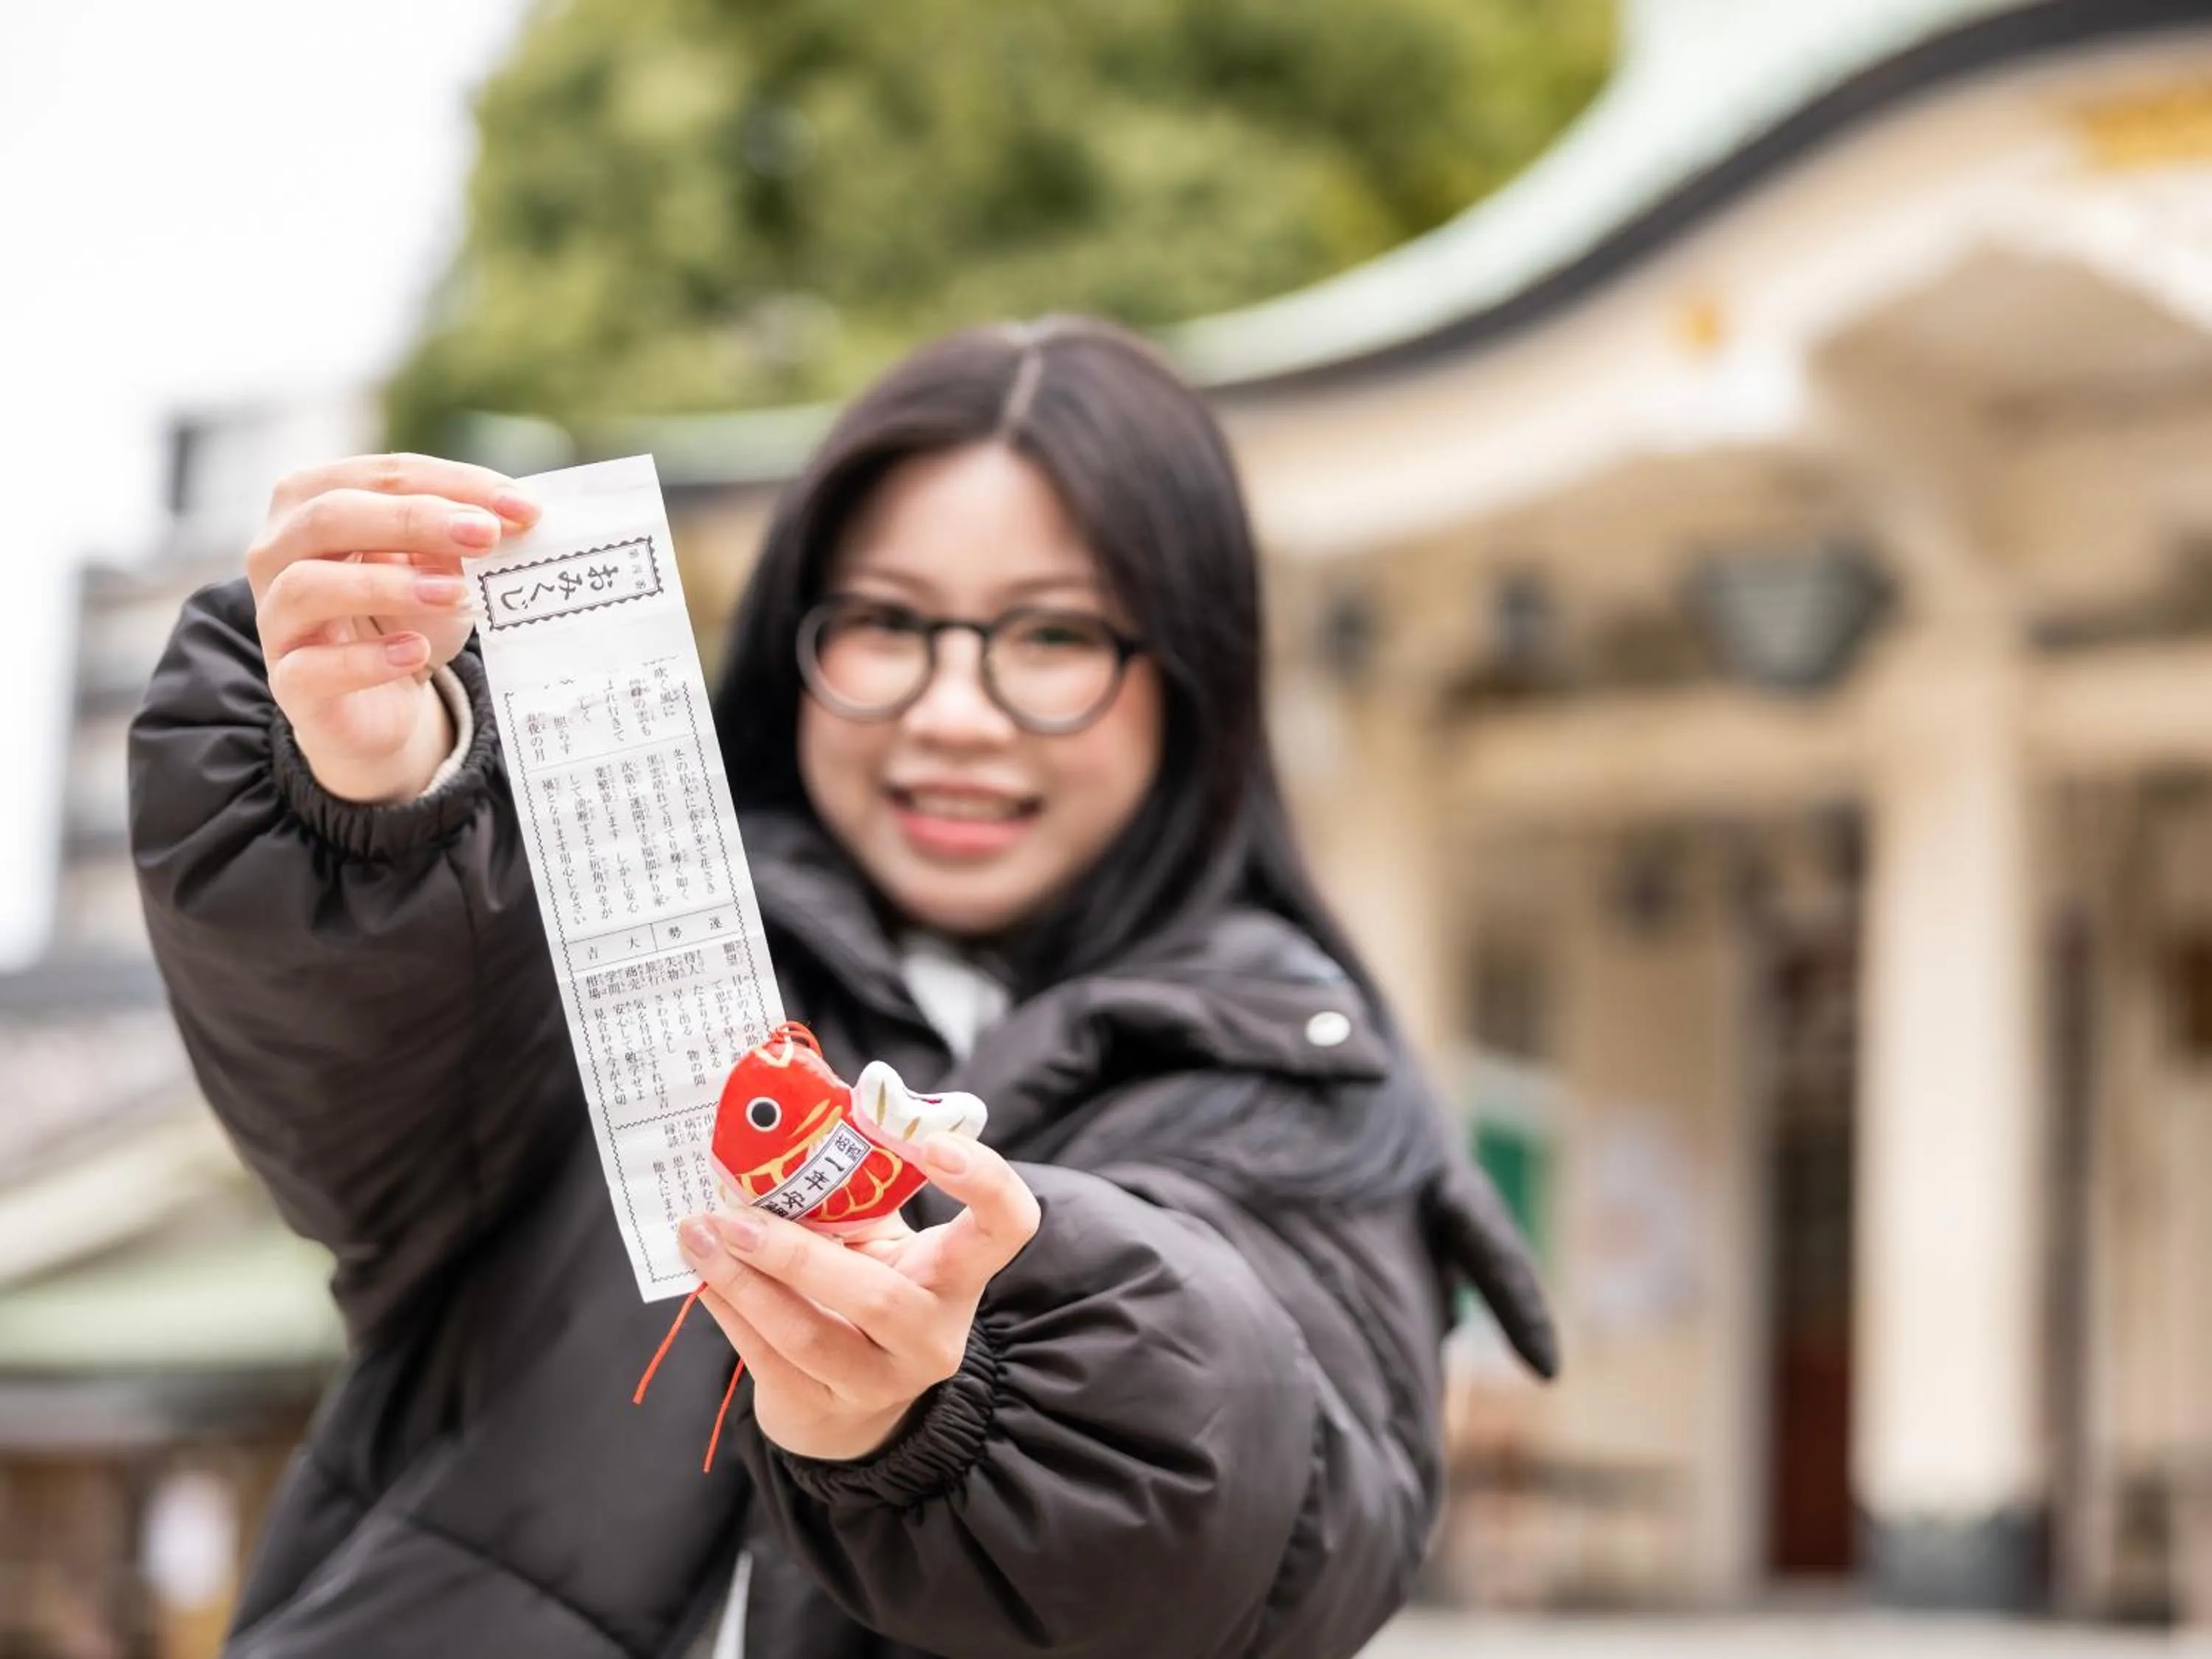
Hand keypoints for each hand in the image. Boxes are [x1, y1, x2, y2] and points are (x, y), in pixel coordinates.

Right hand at [245, 454, 539, 802]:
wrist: (383, 706)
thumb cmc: (407, 620)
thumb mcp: (441, 572)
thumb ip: (459, 542)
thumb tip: (503, 519)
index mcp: (314, 502)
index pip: (381, 476)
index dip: (454, 485)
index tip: (523, 506)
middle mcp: (278, 551)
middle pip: (330, 515)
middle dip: (413, 520)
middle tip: (485, 535)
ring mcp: (276, 617)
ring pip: (309, 584)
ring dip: (386, 584)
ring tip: (454, 593)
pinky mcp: (289, 681)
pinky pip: (312, 666)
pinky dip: (367, 660)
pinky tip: (413, 653)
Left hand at [677, 1135, 1040, 1462]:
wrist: (847, 1398)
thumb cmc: (863, 1287)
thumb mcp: (876, 1237)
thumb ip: (852, 1184)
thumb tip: (794, 1105)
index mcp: (957, 1273)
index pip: (1007, 1224)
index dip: (984, 1180)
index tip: (931, 1142)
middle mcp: (932, 1334)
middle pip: (879, 1296)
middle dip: (796, 1253)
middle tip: (735, 1210)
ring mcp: (881, 1381)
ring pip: (810, 1336)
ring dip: (745, 1281)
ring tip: (700, 1234)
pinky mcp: (825, 1409)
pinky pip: (770, 1360)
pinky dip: (730, 1311)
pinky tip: (704, 1278)